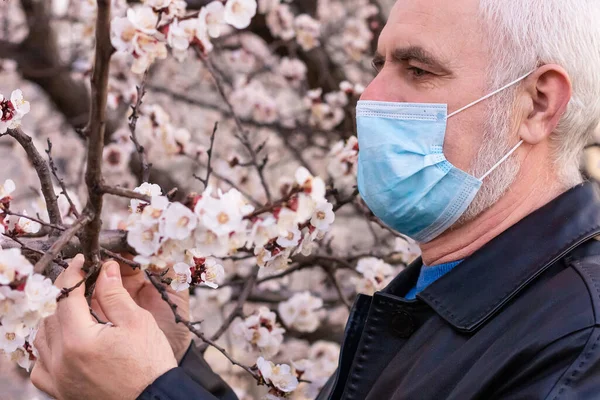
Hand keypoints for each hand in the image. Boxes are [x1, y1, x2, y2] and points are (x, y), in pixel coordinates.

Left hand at [31, 255, 177, 399]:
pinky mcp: (59, 390)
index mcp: (79, 339)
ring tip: (79, 309)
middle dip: (68, 295)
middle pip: (52, 314)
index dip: (73, 273)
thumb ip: (115, 293)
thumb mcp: (138, 321)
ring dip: (57, 318)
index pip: (66, 295)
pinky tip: (66, 340)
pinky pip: (41, 365)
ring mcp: (57, 377)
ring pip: (43, 337)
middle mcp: (60, 359)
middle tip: (87, 283)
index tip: (83, 260)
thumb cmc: (150, 363)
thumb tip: (106, 268)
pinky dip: (49, 348)